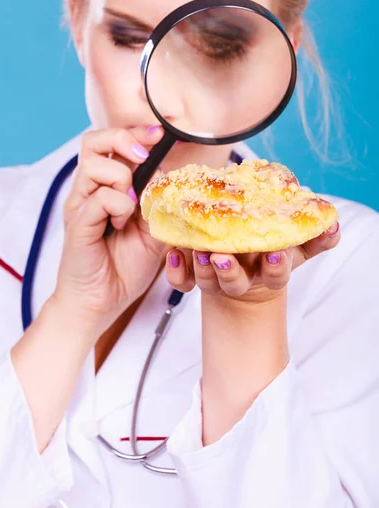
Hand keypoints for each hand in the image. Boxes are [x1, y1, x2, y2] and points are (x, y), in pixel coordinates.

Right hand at [52, 127, 166, 337]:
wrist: (101, 302)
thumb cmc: (123, 268)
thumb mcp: (153, 232)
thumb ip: (158, 205)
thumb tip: (167, 178)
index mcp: (105, 188)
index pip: (112, 144)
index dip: (136, 133)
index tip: (160, 135)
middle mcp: (89, 191)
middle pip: (92, 141)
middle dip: (122, 138)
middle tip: (143, 155)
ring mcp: (80, 206)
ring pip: (94, 165)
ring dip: (122, 178)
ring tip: (132, 205)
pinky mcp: (78, 224)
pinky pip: (98, 198)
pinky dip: (118, 205)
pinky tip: (122, 223)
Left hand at [165, 222, 340, 302]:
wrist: (243, 257)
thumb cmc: (270, 246)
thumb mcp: (296, 241)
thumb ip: (314, 234)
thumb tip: (333, 224)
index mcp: (267, 269)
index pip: (275, 274)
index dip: (276, 267)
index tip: (273, 255)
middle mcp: (241, 278)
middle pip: (236, 283)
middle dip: (230, 272)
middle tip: (221, 257)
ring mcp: (215, 277)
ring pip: (208, 282)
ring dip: (202, 269)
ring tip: (199, 251)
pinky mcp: (193, 274)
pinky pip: (183, 281)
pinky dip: (178, 272)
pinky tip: (174, 253)